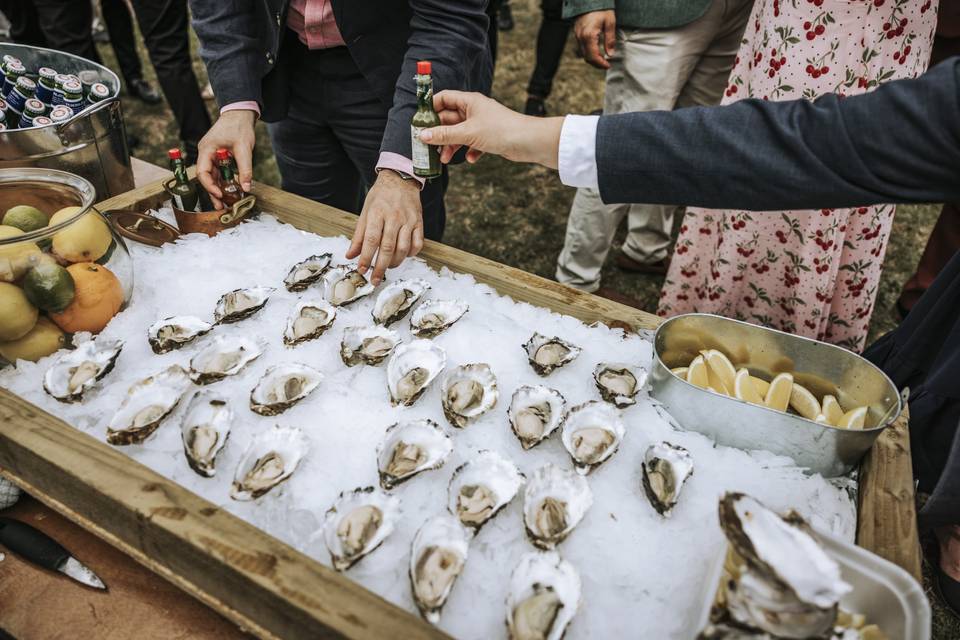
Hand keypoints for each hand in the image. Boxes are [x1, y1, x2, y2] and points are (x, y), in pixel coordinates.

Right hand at [196, 109, 255, 207]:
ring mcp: (211, 155)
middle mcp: (206, 153)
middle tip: (220, 207)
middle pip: (206, 177)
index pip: (202, 172)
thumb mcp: (244, 149)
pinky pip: (218, 172)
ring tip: (224, 204)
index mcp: (206, 149)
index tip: (220, 194)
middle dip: (213, 192)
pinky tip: (229, 192)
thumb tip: (246, 187)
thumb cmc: (239, 126)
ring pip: (212, 176)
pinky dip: (223, 182)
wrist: (240, 114)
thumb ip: (245, 169)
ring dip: (218, 189)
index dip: (209, 185)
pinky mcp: (218, 157)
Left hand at [345, 170, 423, 284]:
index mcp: (377, 213)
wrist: (400, 180)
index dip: (366, 258)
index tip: (361, 270)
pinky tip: (404, 256)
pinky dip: (411, 254)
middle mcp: (394, 217)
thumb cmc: (380, 197)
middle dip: (380, 267)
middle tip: (375, 280)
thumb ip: (359, 236)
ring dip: (395, 262)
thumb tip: (350, 256)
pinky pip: (418, 243)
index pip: (371, 240)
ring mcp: (408, 220)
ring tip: (387, 267)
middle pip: (388, 247)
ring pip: (403, 248)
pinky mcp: (419, 222)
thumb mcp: (365, 212)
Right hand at [420, 91, 563, 168]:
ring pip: (459, 133)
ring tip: (445, 159)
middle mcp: (475, 110)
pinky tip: (472, 159)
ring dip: (451, 145)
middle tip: (428, 146)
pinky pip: (473, 144)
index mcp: (469, 101)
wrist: (529, 142)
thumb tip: (423, 135)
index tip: (420, 121)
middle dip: (439, 133)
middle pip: (449, 119)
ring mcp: (482, 124)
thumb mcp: (468, 133)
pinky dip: (470, 151)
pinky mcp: (489, 137)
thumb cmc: (500, 130)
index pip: (444, 98)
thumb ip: (444, 135)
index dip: (431, 108)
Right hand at [574, 10, 615, 69]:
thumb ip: (610, 40)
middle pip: (587, 58)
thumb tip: (610, 54)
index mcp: (589, 36)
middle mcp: (581, 37)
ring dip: (593, 59)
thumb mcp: (610, 23)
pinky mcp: (577, 34)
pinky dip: (589, 52)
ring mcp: (577, 36)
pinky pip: (582, 48)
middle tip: (606, 64)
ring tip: (602, 59)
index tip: (608, 65)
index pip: (593, 57)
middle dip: (597, 64)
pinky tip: (596, 51)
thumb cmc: (601, 9)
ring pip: (583, 54)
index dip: (601, 64)